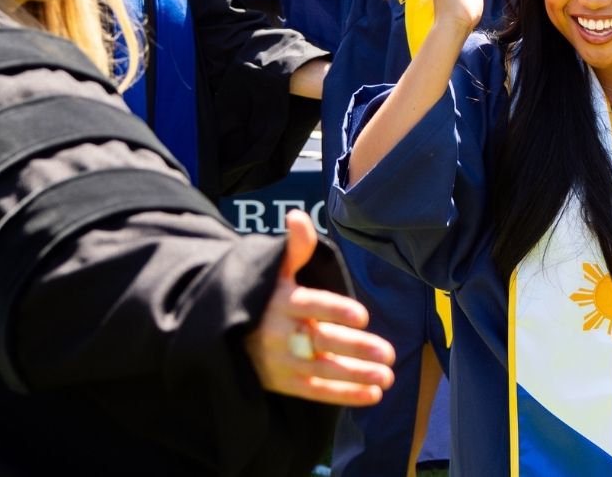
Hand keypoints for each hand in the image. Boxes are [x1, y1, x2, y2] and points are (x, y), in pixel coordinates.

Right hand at [245, 211, 394, 405]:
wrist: (223, 331)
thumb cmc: (265, 295)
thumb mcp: (274, 269)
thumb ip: (295, 247)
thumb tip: (299, 216)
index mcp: (281, 301)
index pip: (311, 305)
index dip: (336, 311)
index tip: (363, 316)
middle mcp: (279, 332)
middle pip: (321, 341)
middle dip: (356, 348)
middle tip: (388, 353)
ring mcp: (280, 360)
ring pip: (321, 369)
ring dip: (355, 376)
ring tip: (387, 377)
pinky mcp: (282, 382)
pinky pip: (314, 392)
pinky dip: (343, 395)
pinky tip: (372, 394)